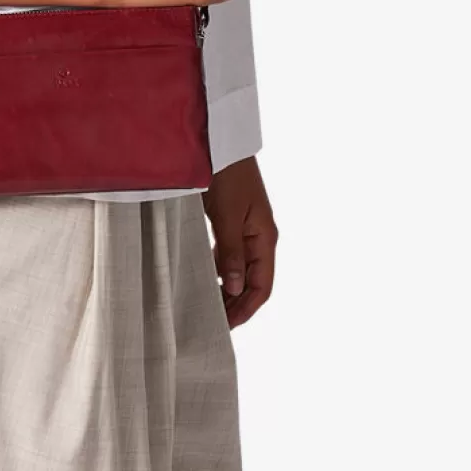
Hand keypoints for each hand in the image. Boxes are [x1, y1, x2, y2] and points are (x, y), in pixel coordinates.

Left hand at [204, 154, 276, 327]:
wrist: (220, 143)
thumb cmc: (226, 176)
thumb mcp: (226, 216)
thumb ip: (230, 253)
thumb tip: (233, 288)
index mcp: (265, 238)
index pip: (262, 286)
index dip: (246, 309)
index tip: (227, 326)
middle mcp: (260, 237)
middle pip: (253, 281)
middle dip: (236, 304)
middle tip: (213, 323)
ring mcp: (248, 229)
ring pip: (241, 269)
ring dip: (228, 289)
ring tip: (208, 306)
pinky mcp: (233, 222)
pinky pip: (231, 255)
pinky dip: (220, 270)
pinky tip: (205, 277)